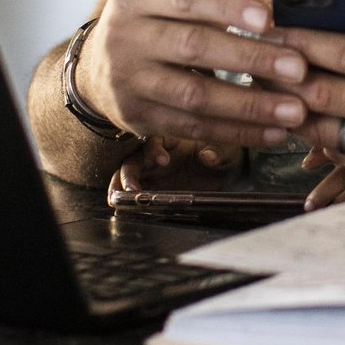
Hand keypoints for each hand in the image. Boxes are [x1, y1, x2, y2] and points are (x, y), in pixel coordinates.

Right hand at [79, 0, 313, 151]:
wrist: (99, 65)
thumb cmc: (161, 17)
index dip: (229, 7)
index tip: (271, 18)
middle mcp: (124, 36)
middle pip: (193, 47)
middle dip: (250, 58)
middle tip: (299, 69)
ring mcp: (128, 81)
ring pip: (193, 96)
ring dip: (249, 106)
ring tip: (294, 111)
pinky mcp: (138, 118)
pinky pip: (192, 128)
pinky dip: (236, 132)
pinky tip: (272, 132)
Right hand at [115, 138, 243, 189]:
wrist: (223, 170)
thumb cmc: (222, 152)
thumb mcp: (225, 151)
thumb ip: (216, 152)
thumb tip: (209, 156)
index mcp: (171, 138)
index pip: (155, 139)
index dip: (155, 149)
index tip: (164, 161)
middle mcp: (156, 153)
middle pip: (134, 159)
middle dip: (129, 173)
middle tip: (132, 189)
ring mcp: (152, 171)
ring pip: (128, 175)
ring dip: (121, 186)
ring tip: (119, 200)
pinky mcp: (152, 187)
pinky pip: (134, 191)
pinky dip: (127, 199)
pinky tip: (125, 207)